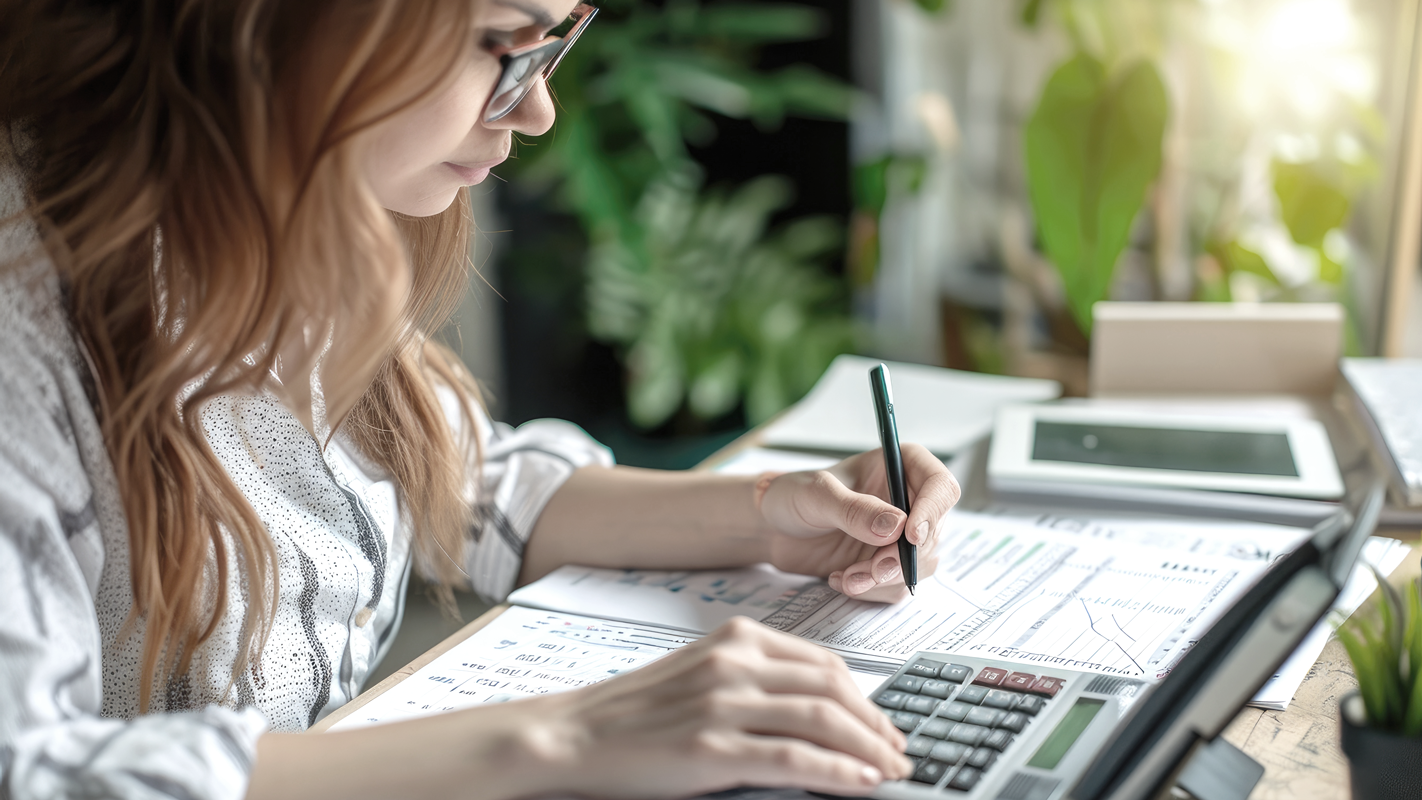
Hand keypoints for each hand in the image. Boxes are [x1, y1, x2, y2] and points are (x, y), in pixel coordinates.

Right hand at [530, 617, 910, 798]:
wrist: (572, 735)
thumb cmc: (636, 713)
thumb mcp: (700, 677)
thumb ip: (753, 683)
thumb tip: (816, 712)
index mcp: (737, 639)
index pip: (824, 664)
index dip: (866, 698)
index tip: (885, 726)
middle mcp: (735, 663)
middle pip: (833, 689)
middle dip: (876, 725)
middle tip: (899, 754)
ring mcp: (723, 704)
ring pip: (823, 720)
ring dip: (868, 750)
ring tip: (889, 772)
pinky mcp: (711, 748)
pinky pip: (794, 759)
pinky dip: (837, 772)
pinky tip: (860, 784)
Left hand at [756, 444, 958, 601]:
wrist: (772, 529)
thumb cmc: (792, 496)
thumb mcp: (817, 495)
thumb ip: (854, 509)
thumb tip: (896, 527)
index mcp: (900, 467)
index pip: (940, 486)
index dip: (933, 512)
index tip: (910, 536)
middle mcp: (907, 501)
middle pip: (932, 534)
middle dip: (901, 558)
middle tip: (871, 570)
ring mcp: (899, 535)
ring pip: (918, 566)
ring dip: (884, 579)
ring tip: (846, 578)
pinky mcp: (887, 564)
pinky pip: (897, 586)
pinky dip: (871, 590)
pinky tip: (840, 579)